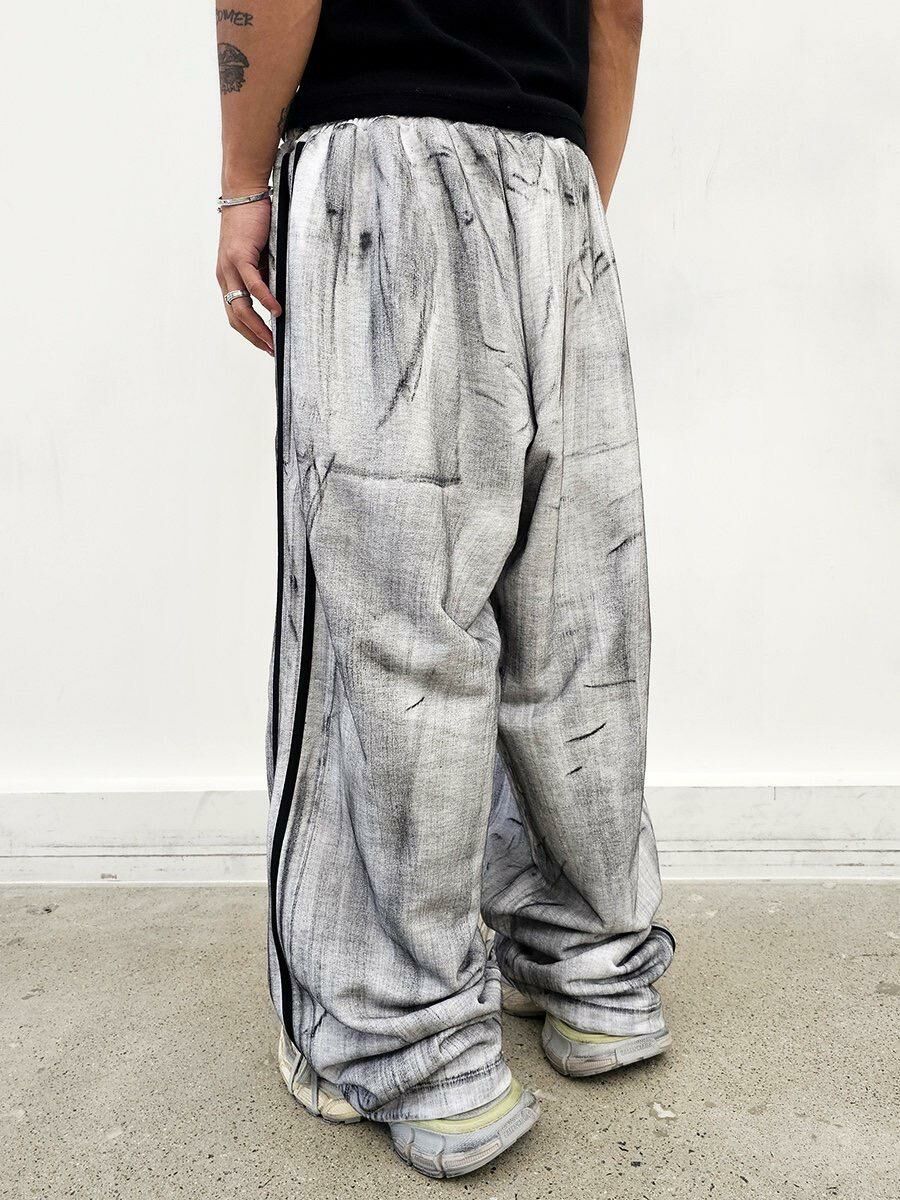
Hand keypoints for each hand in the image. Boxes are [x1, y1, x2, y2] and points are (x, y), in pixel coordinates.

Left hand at [215, 197, 280, 354]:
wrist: (244, 194)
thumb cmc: (254, 224)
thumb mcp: (259, 257)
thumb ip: (264, 277)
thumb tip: (278, 298)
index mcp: (227, 278)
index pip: (235, 315)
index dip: (250, 334)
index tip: (267, 346)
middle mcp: (224, 276)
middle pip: (236, 317)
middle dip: (254, 337)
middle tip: (272, 351)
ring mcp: (229, 266)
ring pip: (241, 306)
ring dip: (258, 326)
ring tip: (274, 339)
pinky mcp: (240, 255)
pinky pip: (252, 284)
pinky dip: (264, 300)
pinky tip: (276, 311)